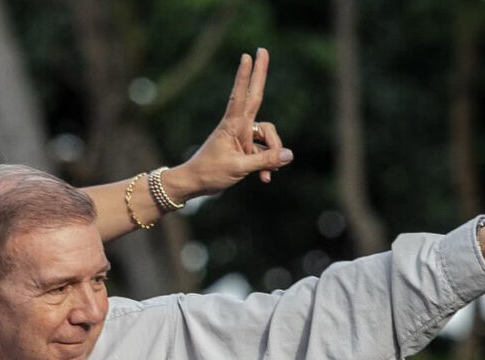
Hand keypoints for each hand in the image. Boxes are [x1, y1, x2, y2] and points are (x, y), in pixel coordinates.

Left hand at [170, 48, 293, 198]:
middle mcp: (239, 126)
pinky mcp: (245, 147)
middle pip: (255, 96)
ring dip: (272, 154)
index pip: (242, 96)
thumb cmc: (211, 173)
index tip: (248, 55)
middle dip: (260, 74)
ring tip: (266, 175)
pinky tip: (264, 179)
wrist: (195, 184)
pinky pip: (264, 151)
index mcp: (233, 125)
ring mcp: (242, 136)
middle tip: (263, 49)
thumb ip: (265, 160)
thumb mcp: (240, 167)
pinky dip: (267, 164)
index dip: (246, 76)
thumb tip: (289, 154)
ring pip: (268, 136)